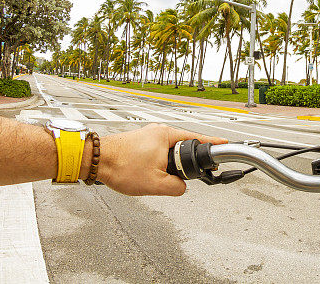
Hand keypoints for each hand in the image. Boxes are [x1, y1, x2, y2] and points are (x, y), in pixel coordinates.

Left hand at [93, 124, 226, 195]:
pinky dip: (159, 162)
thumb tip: (182, 187)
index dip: (212, 144)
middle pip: (183, 145)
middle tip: (190, 173)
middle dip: (187, 161)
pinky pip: (157, 151)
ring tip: (161, 177)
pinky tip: (151, 173)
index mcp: (166, 135)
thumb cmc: (119, 166)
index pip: (197, 139)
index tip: (224, 144)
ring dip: (169, 164)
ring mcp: (148, 135)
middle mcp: (158, 131)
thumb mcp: (154, 184)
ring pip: (168, 150)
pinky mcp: (139, 141)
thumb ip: (176, 187)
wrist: (95, 160)